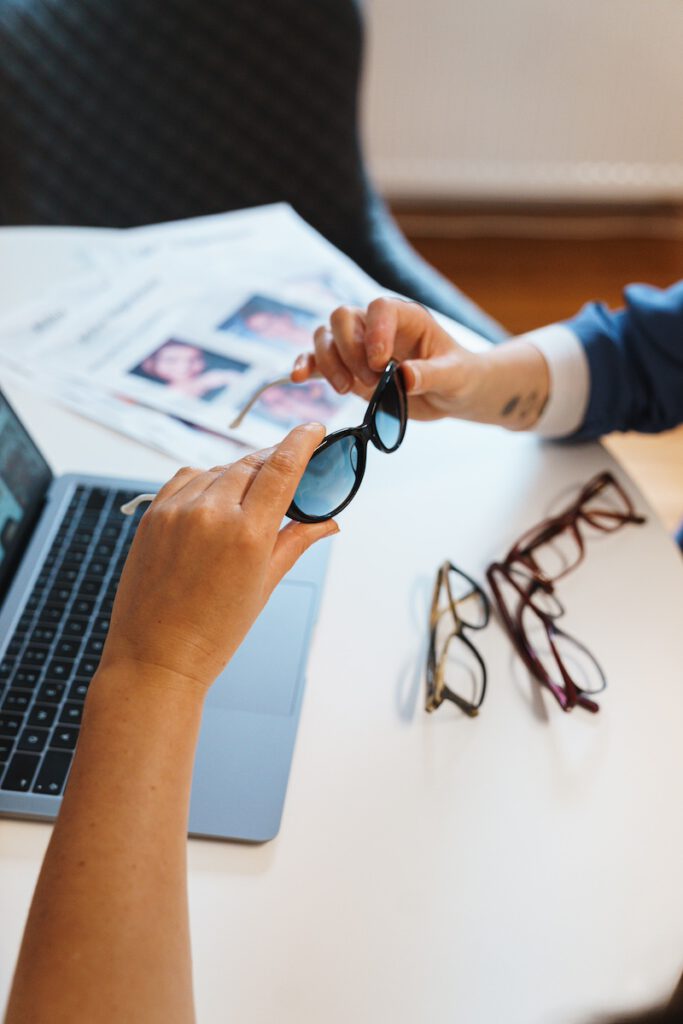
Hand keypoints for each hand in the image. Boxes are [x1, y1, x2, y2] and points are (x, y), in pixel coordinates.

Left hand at [99, 424, 335, 693]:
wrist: (156, 656)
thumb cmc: (214, 632)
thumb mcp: (264, 585)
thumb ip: (295, 542)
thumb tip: (329, 523)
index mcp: (247, 534)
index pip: (282, 467)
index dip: (301, 441)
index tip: (313, 428)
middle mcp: (211, 513)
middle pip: (252, 463)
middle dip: (273, 461)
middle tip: (288, 468)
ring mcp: (177, 510)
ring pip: (219, 469)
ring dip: (239, 474)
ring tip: (249, 499)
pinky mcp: (153, 514)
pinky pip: (186, 478)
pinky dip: (206, 480)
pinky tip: (215, 497)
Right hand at [291, 298, 483, 420]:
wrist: (450, 393)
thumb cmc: (458, 376)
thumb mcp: (454, 377)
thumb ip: (431, 375)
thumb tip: (405, 376)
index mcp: (406, 318)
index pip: (379, 308)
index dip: (375, 331)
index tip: (382, 363)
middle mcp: (377, 327)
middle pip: (343, 318)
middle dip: (349, 350)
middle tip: (371, 380)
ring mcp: (358, 346)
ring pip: (325, 337)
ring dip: (329, 362)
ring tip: (347, 389)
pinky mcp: (347, 368)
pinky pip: (318, 360)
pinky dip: (307, 366)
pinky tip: (298, 377)